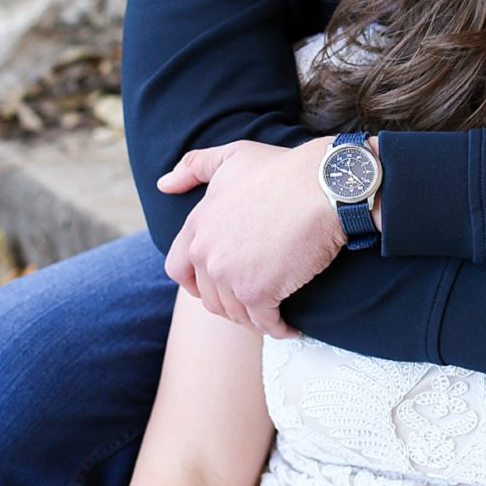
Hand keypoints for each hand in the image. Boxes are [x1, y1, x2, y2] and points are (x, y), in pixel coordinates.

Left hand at [158, 137, 346, 335]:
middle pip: (208, 298)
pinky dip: (278, 328)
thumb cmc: (283, 170)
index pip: (179, 268)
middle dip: (230, 304)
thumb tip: (164, 183)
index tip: (219, 287)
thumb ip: (195, 166)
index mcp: (197, 224)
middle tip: (254, 302)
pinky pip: (264, 323)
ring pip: (235, 314)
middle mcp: (206, 252)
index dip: (197, 283)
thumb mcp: (232, 157)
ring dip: (253, 319)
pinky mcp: (258, 293)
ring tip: (273, 315)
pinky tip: (290, 326)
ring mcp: (229, 275)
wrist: (321, 187)